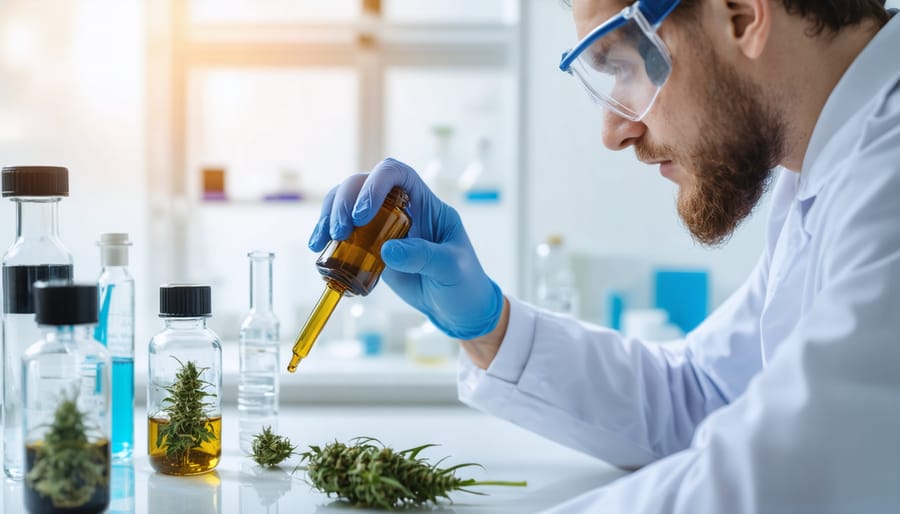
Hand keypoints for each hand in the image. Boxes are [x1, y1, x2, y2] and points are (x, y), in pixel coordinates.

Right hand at [308, 158, 503, 338]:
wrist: (458, 309)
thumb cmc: (464, 282)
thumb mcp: (451, 268)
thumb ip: (423, 256)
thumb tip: (386, 250)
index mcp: (425, 202)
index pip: (396, 174)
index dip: (375, 185)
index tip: (363, 215)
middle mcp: (401, 207)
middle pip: (363, 183)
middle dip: (344, 202)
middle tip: (339, 232)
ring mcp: (383, 226)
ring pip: (346, 202)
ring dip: (329, 215)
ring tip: (320, 242)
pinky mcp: (370, 247)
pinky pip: (343, 231)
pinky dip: (327, 236)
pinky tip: (319, 250)